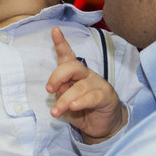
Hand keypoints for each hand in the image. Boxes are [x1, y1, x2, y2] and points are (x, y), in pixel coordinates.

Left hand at [46, 27, 127, 143]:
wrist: (102, 124)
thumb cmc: (82, 110)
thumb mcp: (66, 102)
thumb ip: (61, 94)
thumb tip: (57, 89)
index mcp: (75, 74)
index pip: (68, 56)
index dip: (61, 43)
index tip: (54, 31)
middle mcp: (86, 75)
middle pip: (73, 66)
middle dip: (58, 75)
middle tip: (50, 89)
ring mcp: (97, 84)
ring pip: (80, 86)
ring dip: (64, 99)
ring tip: (56, 111)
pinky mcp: (106, 96)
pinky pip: (92, 97)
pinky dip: (81, 101)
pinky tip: (73, 106)